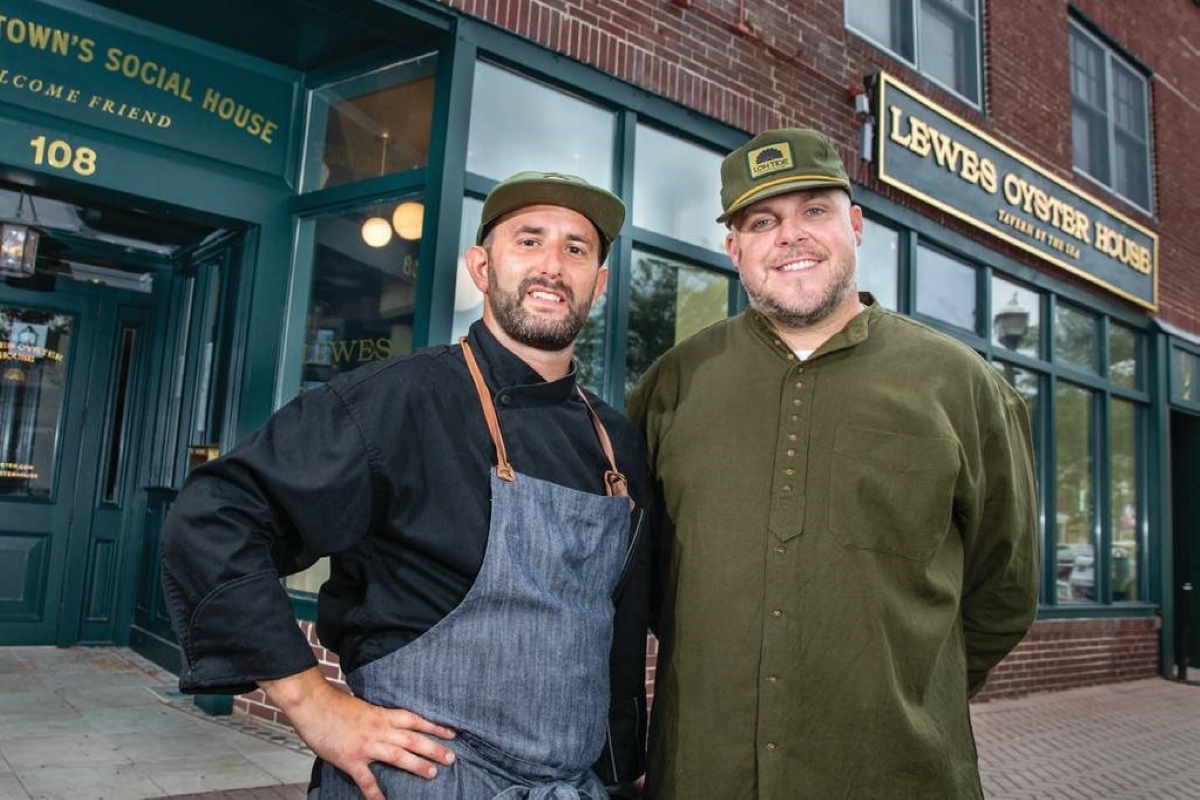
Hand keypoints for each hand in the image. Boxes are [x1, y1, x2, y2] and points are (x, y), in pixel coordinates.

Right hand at [259, 667, 456, 798]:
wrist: (313, 705)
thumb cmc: (336, 705)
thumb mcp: (365, 706)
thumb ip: (380, 717)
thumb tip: (393, 724)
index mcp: (383, 715)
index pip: (415, 720)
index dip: (435, 726)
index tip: (452, 733)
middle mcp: (379, 729)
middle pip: (413, 739)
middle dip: (434, 748)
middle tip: (451, 758)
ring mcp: (366, 745)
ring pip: (398, 756)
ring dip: (417, 765)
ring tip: (432, 774)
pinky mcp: (350, 759)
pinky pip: (366, 780)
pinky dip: (375, 793)